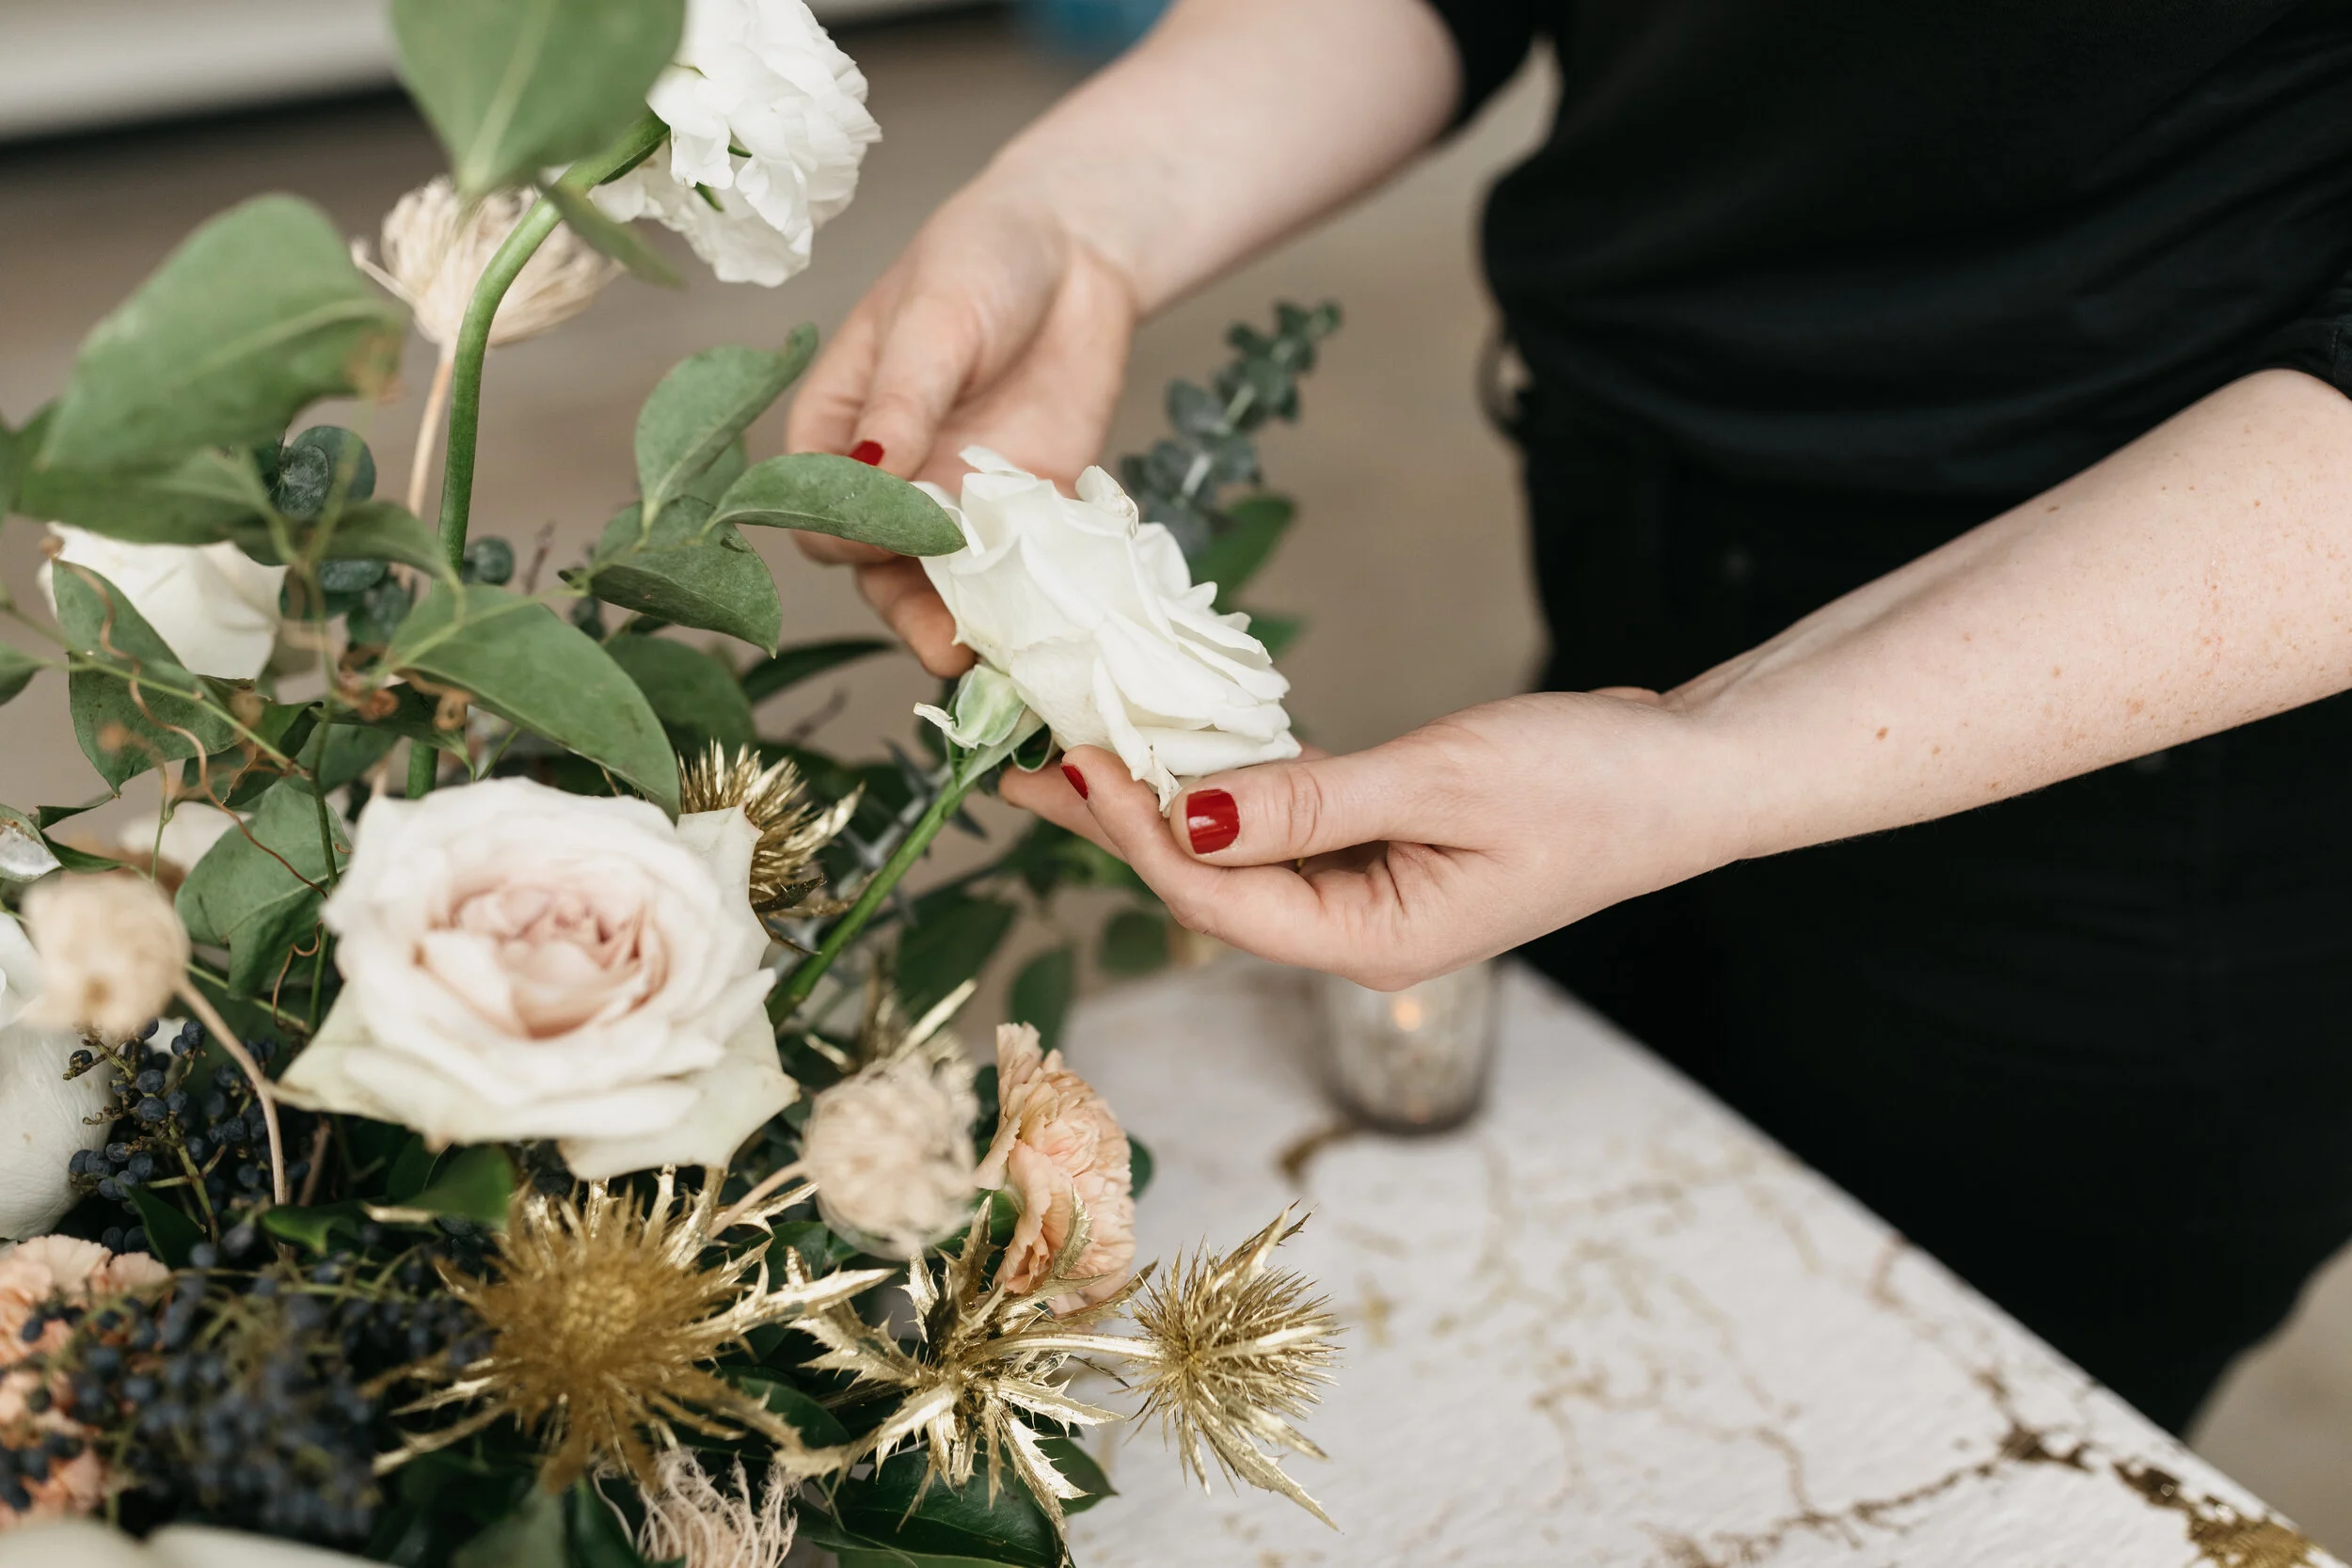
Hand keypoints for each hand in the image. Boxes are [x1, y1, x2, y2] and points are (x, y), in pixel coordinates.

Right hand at [784, 188, 1139, 676]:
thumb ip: (904, 398)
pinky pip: (1023, 571)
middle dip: (911, 611)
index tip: (884, 534)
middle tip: (946, 645)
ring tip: (1000, 660)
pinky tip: (1057, 631)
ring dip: (972, 625)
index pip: (816, 509)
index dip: (844, 532)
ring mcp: (960, 502)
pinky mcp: (1028, 512)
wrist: (1077, 250)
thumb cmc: (981, 261)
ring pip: (950, 585)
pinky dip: (1036, 603)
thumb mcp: (935, 317)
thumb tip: (870, 468)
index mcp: (837, 431)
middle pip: (881, 568)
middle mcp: (892, 481)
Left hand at [998, 691, 1746, 989]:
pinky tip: (1179, 751)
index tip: (1075, 758)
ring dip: (1162, 801)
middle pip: (1206, 884)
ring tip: (1079, 747)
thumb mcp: (1442, 780)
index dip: (1135, 831)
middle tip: (1025, 762)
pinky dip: (1230, 786)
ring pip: (1237, 853)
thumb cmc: (1591, 783)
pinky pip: (1284, 826)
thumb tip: (1186, 814)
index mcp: (1371, 940)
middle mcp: (1357, 931)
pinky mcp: (1386, 851)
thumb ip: (1309, 801)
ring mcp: (1371, 894)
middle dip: (1116, 825)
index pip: (1215, 894)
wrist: (1692, 776)